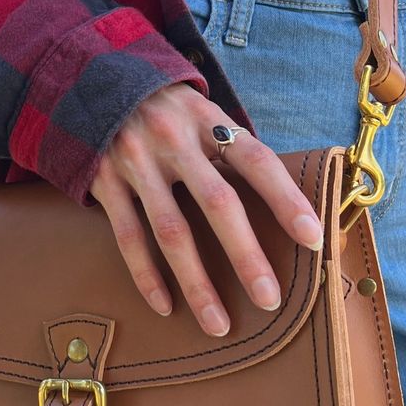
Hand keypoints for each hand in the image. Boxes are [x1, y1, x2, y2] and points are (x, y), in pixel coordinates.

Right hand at [87, 81, 323, 336]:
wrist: (91, 81)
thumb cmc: (166, 111)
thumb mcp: (202, 113)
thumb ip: (233, 150)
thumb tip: (288, 204)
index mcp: (209, 121)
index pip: (257, 161)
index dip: (286, 200)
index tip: (314, 240)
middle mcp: (174, 140)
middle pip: (217, 202)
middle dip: (245, 255)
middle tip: (269, 298)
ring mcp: (136, 162)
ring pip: (171, 231)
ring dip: (196, 282)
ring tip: (218, 324)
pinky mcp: (105, 182)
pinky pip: (129, 238)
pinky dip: (147, 276)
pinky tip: (166, 307)